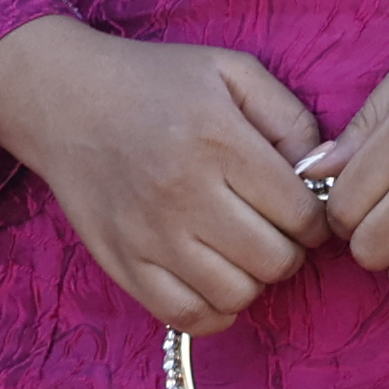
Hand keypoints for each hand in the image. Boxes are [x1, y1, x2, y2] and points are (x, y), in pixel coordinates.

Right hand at [0, 12, 332, 331]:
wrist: (65, 99)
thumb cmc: (156, 81)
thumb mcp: (230, 72)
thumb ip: (290, 117)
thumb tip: (324, 173)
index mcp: (218, 140)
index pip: (302, 214)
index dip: (316, 218)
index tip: (299, 207)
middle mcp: (183, 192)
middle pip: (275, 261)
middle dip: (288, 250)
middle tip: (271, 229)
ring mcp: (147, 234)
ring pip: (235, 295)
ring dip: (251, 280)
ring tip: (240, 251)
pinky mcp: (120, 262)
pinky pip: (185, 316)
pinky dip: (212, 310)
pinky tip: (213, 280)